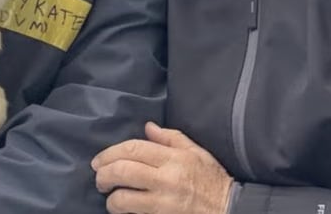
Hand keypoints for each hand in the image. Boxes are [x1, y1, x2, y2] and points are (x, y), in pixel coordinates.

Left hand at [91, 122, 233, 213]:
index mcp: (173, 158)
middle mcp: (167, 179)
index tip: (99, 161)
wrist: (231, 210)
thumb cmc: (213, 180)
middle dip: (103, 175)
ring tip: (110, 197)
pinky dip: (124, 212)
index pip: (133, 149)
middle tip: (99, 179)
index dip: (110, 153)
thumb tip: (147, 127)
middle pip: (123, 171)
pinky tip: (123, 210)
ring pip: (124, 199)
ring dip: (111, 199)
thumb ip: (171, 137)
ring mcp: (164, 203)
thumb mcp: (196, 152)